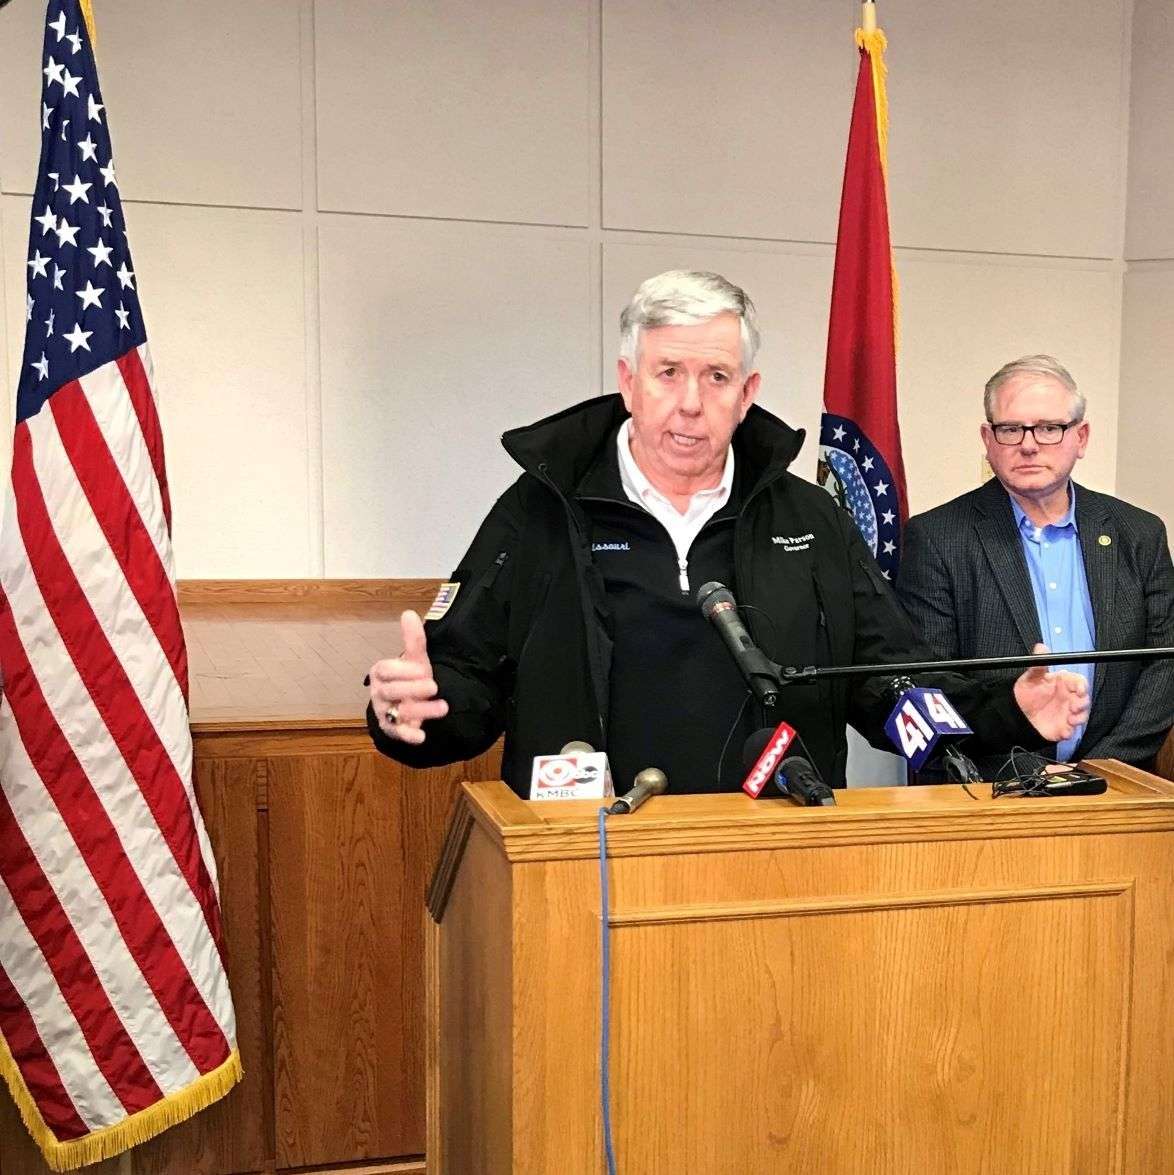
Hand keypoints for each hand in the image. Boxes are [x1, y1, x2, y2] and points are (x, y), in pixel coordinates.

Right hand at [367, 610, 447, 744]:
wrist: (405, 703)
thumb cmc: (409, 677)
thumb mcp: (414, 659)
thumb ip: (413, 640)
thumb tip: (409, 613)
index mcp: (380, 673)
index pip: (384, 670)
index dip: (402, 670)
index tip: (422, 667)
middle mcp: (379, 693)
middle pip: (390, 692)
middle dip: (412, 689)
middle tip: (434, 686)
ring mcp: (385, 712)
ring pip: (398, 713)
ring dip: (421, 710)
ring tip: (444, 707)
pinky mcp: (394, 730)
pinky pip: (398, 734)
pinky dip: (409, 736)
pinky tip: (422, 737)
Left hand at [1013, 643, 1090, 741]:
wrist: (1016, 715)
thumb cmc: (1026, 694)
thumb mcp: (1031, 678)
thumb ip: (1038, 665)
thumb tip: (1041, 647)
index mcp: (1064, 684)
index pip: (1079, 682)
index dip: (1082, 685)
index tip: (1079, 690)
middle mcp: (1069, 698)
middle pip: (1084, 699)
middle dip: (1082, 703)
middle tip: (1074, 706)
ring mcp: (1068, 713)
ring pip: (1082, 715)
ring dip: (1079, 717)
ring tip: (1070, 719)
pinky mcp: (1064, 727)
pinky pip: (1072, 730)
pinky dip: (1070, 731)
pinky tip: (1065, 730)